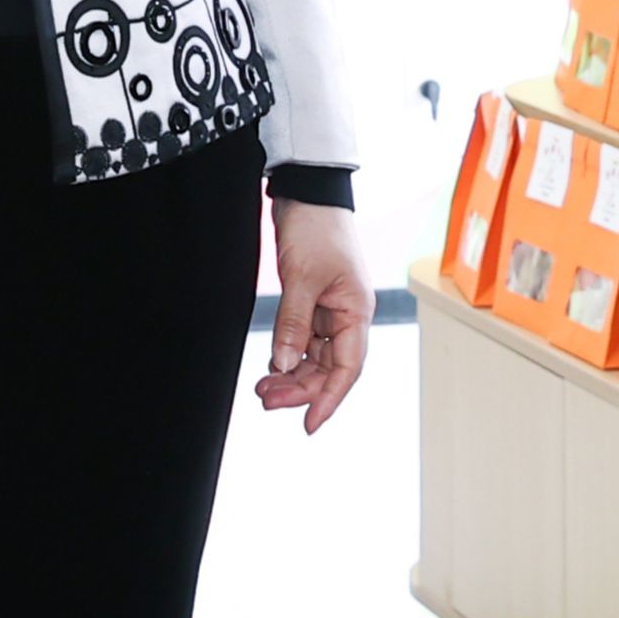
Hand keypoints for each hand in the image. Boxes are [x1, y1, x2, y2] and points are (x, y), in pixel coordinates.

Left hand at [255, 200, 371, 433]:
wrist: (308, 192)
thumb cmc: (316, 229)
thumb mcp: (302, 278)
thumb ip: (293, 323)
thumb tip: (282, 365)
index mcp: (356, 312)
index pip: (347, 369)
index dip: (329, 400)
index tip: (308, 425)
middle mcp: (347, 316)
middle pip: (329, 368)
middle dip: (300, 388)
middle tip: (266, 399)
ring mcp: (330, 310)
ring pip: (314, 357)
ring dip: (291, 374)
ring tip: (262, 388)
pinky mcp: (312, 301)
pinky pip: (303, 340)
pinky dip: (288, 354)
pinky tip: (270, 365)